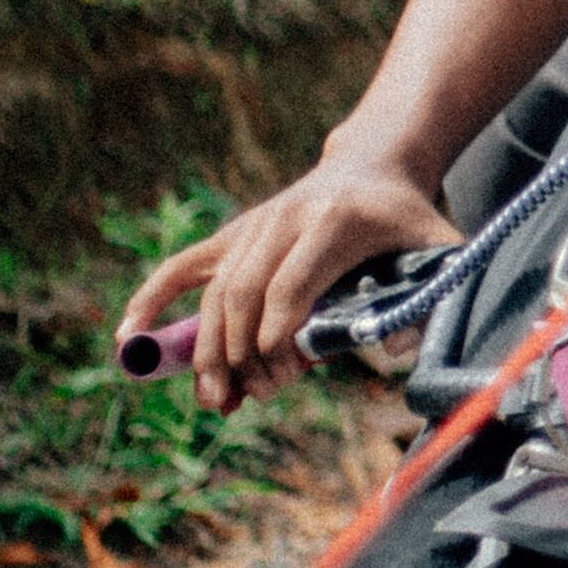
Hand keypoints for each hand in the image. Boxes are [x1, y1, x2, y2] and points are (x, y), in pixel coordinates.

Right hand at [118, 158, 458, 414]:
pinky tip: (130, 339)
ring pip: (215, 292)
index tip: (280, 377)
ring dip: (207, 349)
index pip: (291, 285)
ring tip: (214, 399)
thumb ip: (428, 299)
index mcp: (333, 222)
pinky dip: (152, 301)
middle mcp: (283, 220)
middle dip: (242, 353)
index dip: (279, 335)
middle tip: (252, 398)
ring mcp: (251, 226)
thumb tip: (395, 350)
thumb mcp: (437, 250)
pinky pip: (181, 269)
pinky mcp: (231, 235)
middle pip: (245, 294)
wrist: (371, 167)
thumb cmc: (407, 219)